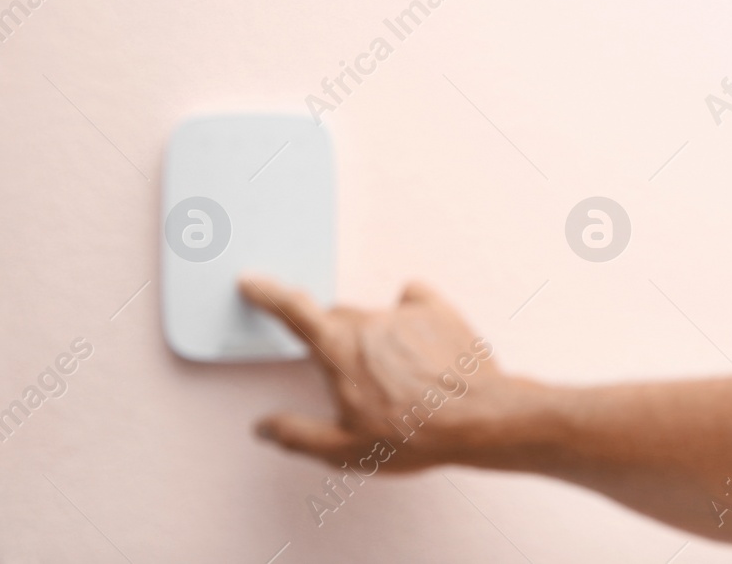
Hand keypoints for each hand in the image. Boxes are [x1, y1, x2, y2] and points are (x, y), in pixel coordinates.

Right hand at [240, 275, 524, 472]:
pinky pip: (413, 301)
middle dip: (333, 341)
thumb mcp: (346, 450)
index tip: (251, 282)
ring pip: (376, 316)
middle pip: (337, 319)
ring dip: (375, 338)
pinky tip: (422, 345)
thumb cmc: (415, 437)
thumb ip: (297, 434)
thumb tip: (264, 425)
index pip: (294, 312)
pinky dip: (409, 317)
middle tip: (350, 379)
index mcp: (340, 351)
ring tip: (400, 379)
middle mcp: (371, 322)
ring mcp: (406, 312)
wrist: (480, 418)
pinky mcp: (439, 309)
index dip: (267, 294)